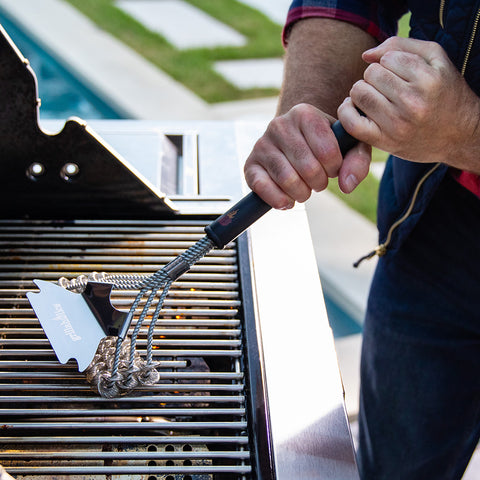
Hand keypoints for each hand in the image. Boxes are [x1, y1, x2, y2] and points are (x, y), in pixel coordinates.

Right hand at [244, 103, 370, 208]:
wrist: (293, 139)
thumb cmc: (324, 143)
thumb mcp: (348, 145)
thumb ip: (357, 161)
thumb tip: (346, 185)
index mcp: (305, 114)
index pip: (328, 152)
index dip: (335, 169)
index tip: (332, 167)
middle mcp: (279, 125)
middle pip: (309, 169)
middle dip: (319, 183)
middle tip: (318, 181)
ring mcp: (261, 144)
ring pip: (288, 180)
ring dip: (302, 194)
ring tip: (304, 188)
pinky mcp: (250, 164)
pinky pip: (262, 187)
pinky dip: (279, 200)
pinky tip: (287, 200)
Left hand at [338, 36, 479, 169]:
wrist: (458, 136)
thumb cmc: (444, 93)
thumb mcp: (435, 60)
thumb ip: (402, 46)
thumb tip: (366, 55)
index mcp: (428, 80)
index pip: (388, 58)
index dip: (390, 63)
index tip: (401, 74)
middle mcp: (412, 103)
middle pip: (371, 74)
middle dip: (376, 76)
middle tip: (388, 88)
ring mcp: (397, 125)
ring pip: (359, 93)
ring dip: (362, 91)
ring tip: (376, 97)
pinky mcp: (384, 142)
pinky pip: (351, 122)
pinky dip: (346, 110)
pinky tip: (354, 107)